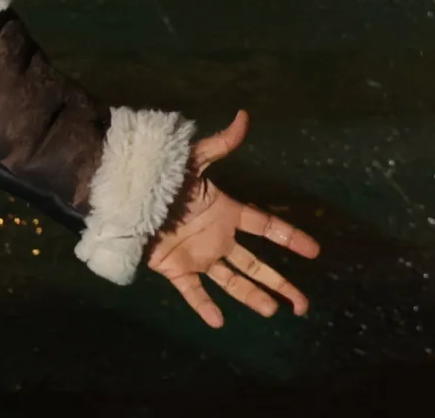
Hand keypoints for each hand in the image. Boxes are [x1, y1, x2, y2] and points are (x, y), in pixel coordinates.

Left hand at [146, 110, 320, 326]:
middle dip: (280, 283)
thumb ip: (219, 145)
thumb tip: (244, 116)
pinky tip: (219, 322)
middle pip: (255, 264)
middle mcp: (216, 238)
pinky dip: (204, 307)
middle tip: (304, 304)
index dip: (290, 237)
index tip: (315, 251)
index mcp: (225, 212)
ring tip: (275, 311)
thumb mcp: (191, 160)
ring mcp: (198, 255)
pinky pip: (192, 292)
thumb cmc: (159, 177)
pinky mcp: (175, 269)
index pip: (265, 226)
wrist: (124, 195)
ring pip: (232, 282)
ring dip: (253, 297)